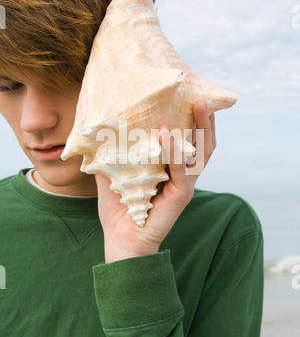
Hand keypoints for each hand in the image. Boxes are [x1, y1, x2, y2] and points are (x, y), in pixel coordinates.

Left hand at [96, 100, 215, 262]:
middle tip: (201, 97)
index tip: (192, 98)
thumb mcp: (115, 174)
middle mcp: (183, 175)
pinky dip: (175, 151)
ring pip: (201, 153)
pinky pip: (181, 170)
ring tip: (197, 105)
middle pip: (203, 144)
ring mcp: (184, 185)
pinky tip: (166, 133)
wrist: (121, 239)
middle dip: (205, 120)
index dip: (195, 122)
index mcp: (172, 169)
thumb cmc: (120, 209)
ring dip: (200, 128)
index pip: (191, 142)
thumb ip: (116, 153)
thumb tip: (102, 129)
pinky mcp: (181, 196)